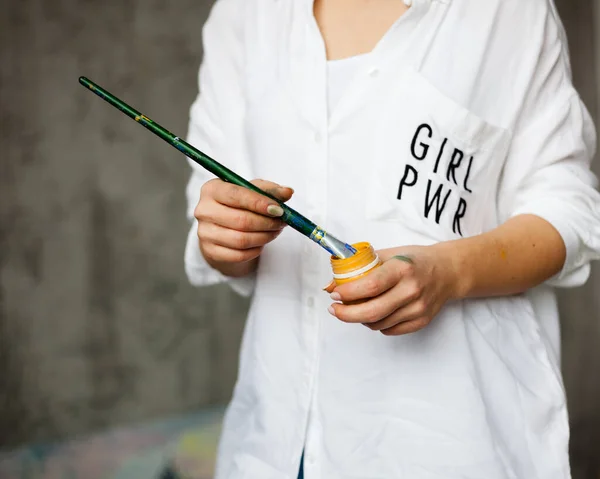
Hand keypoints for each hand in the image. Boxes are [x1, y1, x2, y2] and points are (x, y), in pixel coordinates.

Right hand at [194, 179, 293, 276]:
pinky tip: (262, 242)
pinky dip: (256, 249)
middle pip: (240, 220)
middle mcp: (203, 210)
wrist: (223, 228)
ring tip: (275, 231)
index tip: (279, 209)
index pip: (236, 195)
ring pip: (241, 239)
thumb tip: (288, 192)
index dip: (259, 203)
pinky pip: (240, 254)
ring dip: (265, 236)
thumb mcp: (253, 192)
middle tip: (282, 222)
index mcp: (211, 189)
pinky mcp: (210, 251)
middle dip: (267, 222)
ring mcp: (204, 233)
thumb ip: (270, 190)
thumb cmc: (239, 205)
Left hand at [325, 245, 459, 335]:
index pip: (371, 286)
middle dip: (346, 314)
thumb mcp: (388, 254)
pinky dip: (376, 324)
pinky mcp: (421, 321)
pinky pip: (389, 330)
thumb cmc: (414, 261)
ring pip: (378, 324)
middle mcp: (412, 290)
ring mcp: (418, 308)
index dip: (348, 293)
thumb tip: (330, 285)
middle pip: (372, 312)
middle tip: (335, 309)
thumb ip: (359, 268)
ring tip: (355, 308)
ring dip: (360, 319)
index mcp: (402, 269)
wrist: (447, 271)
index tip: (335, 294)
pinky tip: (375, 312)